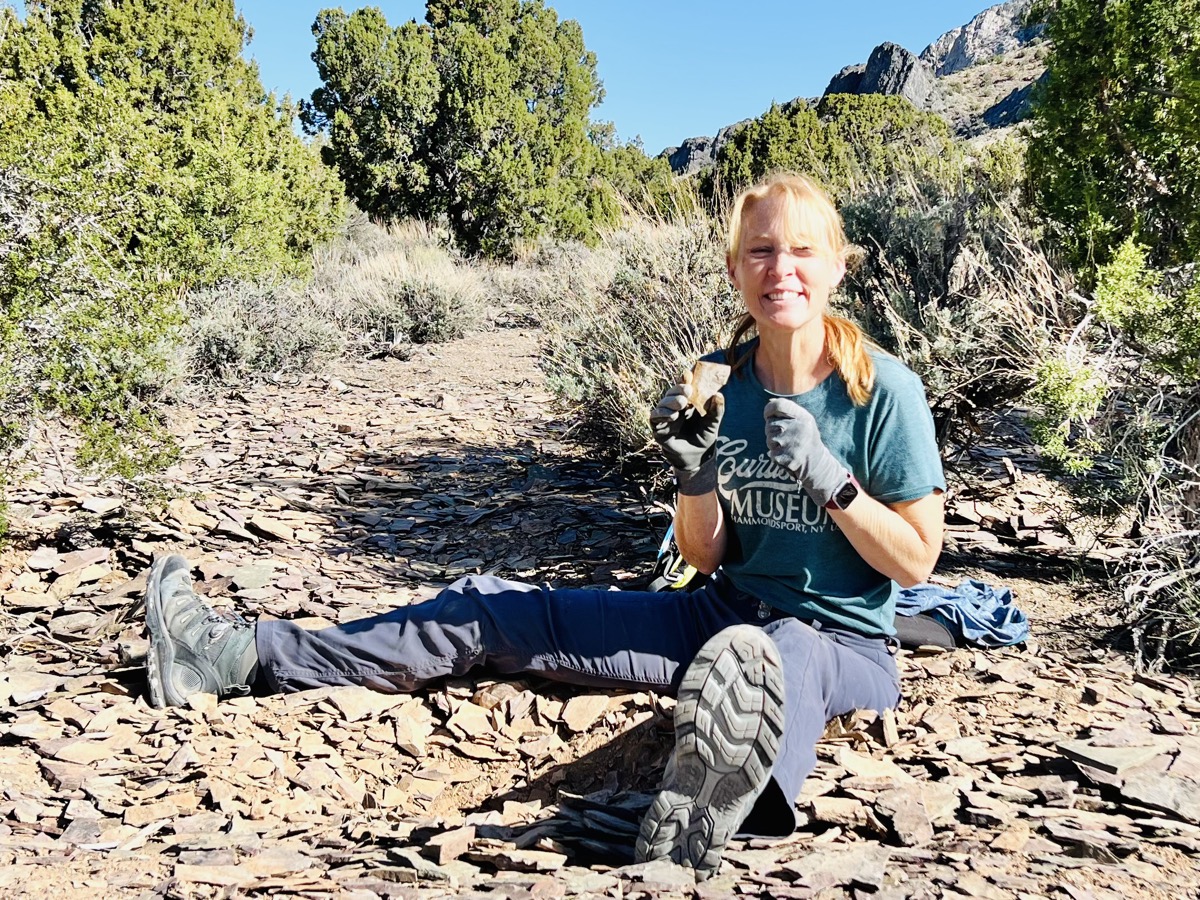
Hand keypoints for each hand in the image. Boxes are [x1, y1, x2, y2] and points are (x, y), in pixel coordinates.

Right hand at [650, 373, 723, 490]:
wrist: (697, 458)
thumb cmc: (703, 437)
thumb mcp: (713, 423)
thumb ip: (716, 410)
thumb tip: (718, 394)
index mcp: (688, 402)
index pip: (684, 386)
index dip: (684, 379)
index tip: (688, 374)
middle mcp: (675, 406)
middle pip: (672, 392)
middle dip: (678, 389)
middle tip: (688, 391)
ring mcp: (666, 417)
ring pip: (663, 403)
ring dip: (671, 401)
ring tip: (682, 404)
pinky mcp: (659, 428)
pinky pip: (655, 417)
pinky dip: (662, 414)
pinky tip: (672, 416)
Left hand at [764, 398, 849, 507]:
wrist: (816, 464)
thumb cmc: (806, 438)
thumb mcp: (804, 421)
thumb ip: (788, 411)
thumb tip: (769, 403)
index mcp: (803, 417)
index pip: (778, 405)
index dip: (769, 409)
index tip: (768, 415)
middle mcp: (798, 428)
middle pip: (770, 423)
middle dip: (773, 430)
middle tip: (787, 438)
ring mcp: (791, 443)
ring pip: (769, 438)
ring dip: (774, 444)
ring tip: (788, 447)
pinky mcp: (785, 457)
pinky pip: (771, 452)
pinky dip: (776, 455)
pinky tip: (787, 456)